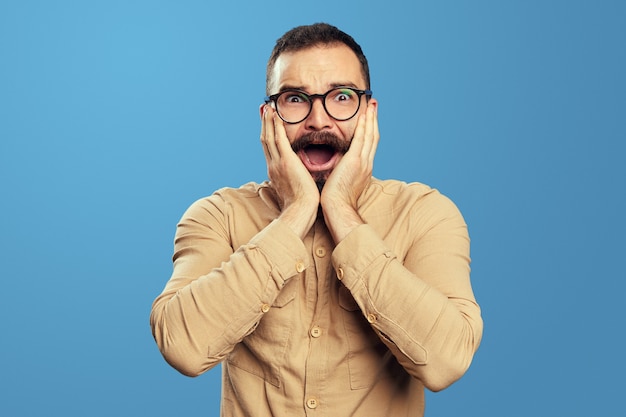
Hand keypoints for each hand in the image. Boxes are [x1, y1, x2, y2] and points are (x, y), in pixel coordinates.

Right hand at [260, 105, 318, 237]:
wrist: (300, 211)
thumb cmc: (301, 204)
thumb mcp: (295, 188)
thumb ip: (294, 179)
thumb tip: (299, 175)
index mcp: (275, 172)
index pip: (269, 149)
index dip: (267, 135)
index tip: (267, 124)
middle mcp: (273, 165)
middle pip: (265, 140)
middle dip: (264, 124)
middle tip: (263, 109)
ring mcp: (277, 162)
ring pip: (269, 136)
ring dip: (268, 120)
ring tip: (268, 107)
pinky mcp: (286, 161)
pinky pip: (278, 138)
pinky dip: (275, 125)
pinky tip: (275, 114)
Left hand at [321, 102, 378, 242]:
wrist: (338, 208)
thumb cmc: (336, 200)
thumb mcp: (342, 182)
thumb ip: (342, 172)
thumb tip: (337, 167)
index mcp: (363, 169)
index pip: (369, 145)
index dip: (370, 130)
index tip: (370, 118)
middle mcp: (366, 163)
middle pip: (373, 137)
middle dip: (374, 120)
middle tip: (374, 105)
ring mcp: (363, 161)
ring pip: (370, 135)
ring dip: (371, 118)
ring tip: (372, 104)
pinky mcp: (355, 161)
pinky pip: (362, 139)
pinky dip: (364, 126)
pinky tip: (364, 114)